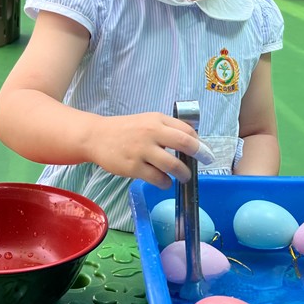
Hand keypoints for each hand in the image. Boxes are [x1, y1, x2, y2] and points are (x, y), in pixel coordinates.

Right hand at [90, 113, 213, 188]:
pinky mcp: (133, 167)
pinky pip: (157, 178)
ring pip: (172, 165)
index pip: (186, 130)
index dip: (199, 142)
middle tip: (206, 161)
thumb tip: (191, 143)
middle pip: (184, 143)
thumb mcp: (147, 121)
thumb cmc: (126, 129)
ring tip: (184, 177)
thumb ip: (166, 129)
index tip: (205, 151)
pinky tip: (165, 182)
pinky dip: (165, 183)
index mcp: (157, 120)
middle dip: (199, 154)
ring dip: (183, 174)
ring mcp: (142, 150)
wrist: (97, 137)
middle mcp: (151, 133)